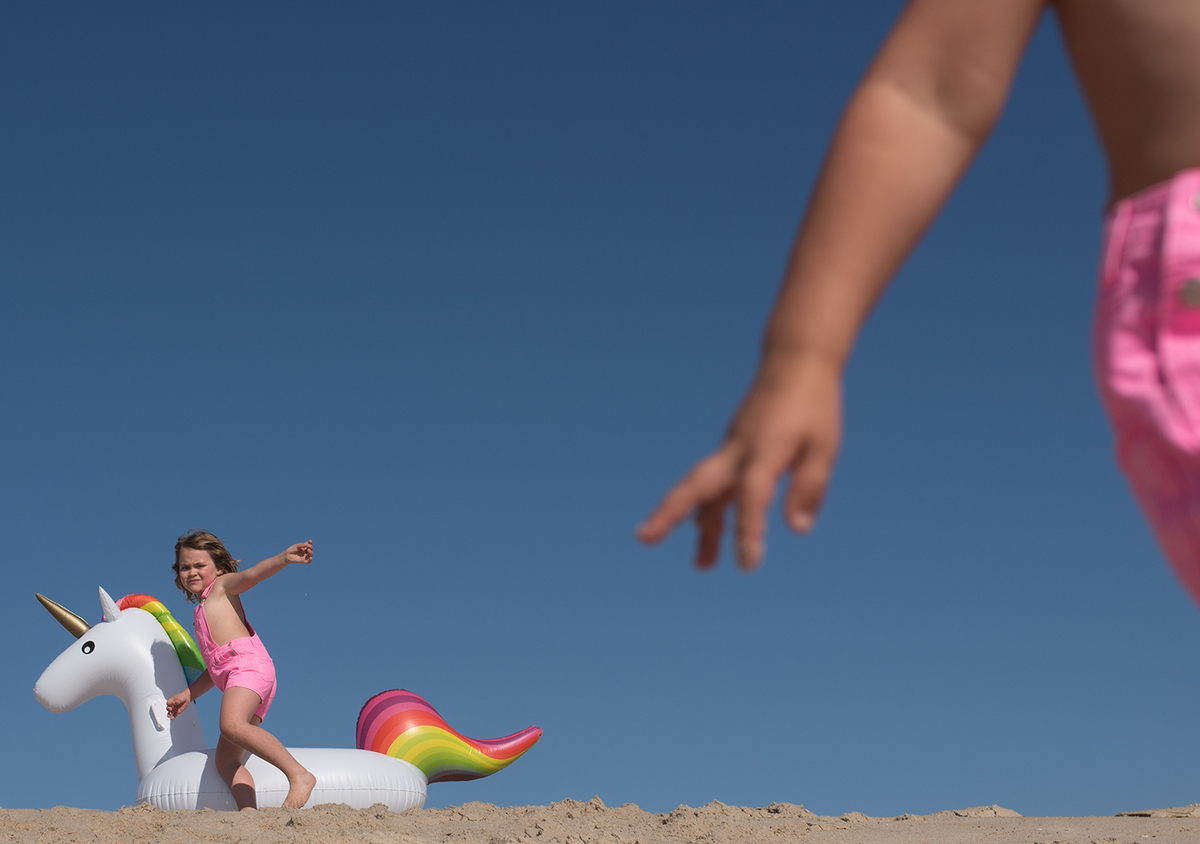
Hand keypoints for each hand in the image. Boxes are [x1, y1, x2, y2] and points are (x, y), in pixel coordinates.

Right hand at [166, 689, 191, 719]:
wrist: (187, 698)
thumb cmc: (182, 697)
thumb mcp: (178, 698)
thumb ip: (176, 701)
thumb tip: (176, 703)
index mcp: (171, 701)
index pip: (168, 703)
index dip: (170, 704)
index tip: (173, 703)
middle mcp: (172, 706)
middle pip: (168, 708)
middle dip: (168, 709)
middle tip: (170, 709)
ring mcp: (174, 709)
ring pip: (170, 712)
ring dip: (169, 714)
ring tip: (168, 716)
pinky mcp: (177, 712)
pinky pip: (174, 715)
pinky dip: (173, 717)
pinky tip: (171, 718)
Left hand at [284, 540, 312, 564]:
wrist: (286, 555)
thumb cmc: (291, 550)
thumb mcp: (297, 546)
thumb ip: (303, 545)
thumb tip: (309, 545)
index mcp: (303, 547)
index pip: (309, 544)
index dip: (310, 542)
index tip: (310, 541)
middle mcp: (305, 551)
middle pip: (311, 549)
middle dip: (310, 547)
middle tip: (307, 547)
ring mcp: (304, 556)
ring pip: (311, 555)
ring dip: (311, 552)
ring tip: (308, 550)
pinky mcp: (303, 561)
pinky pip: (308, 562)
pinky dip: (310, 560)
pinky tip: (310, 558)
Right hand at [638, 353, 842, 570]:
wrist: (795, 361)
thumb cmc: (815, 404)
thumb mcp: (825, 447)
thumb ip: (810, 487)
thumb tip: (797, 529)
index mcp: (764, 450)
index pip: (751, 497)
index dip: (748, 531)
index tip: (748, 565)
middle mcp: (739, 450)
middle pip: (697, 485)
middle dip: (669, 514)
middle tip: (644, 540)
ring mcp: (731, 448)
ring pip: (704, 490)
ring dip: (699, 527)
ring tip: (702, 567)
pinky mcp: (732, 449)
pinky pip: (714, 484)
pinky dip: (710, 510)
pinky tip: (710, 532)